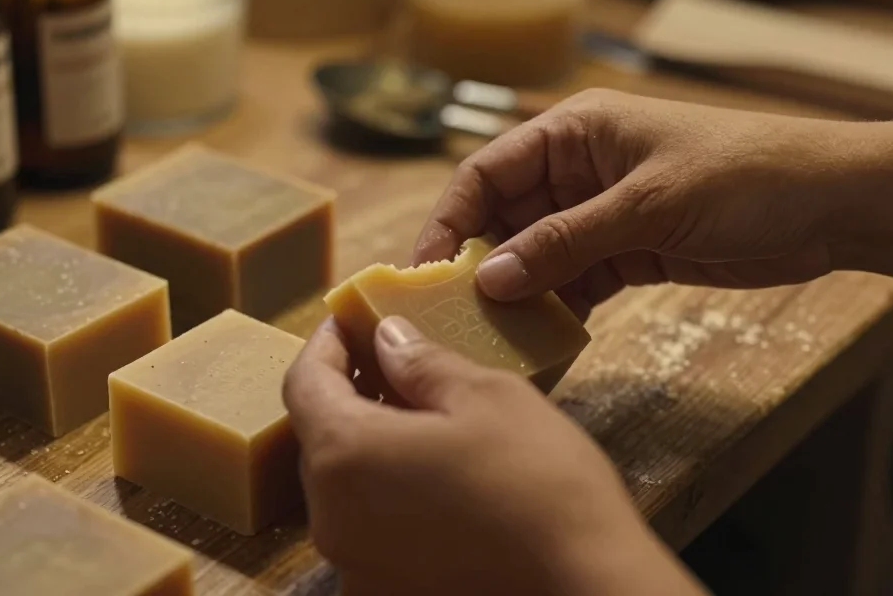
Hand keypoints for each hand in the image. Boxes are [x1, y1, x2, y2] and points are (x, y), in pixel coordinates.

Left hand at [283, 316, 705, 595]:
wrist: (589, 587)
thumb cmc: (540, 482)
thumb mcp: (486, 395)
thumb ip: (421, 362)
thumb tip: (387, 339)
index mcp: (345, 456)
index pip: (303, 384)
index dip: (324, 346)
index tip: (348, 324)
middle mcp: (331, 518)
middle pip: (319, 437)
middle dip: (350, 394)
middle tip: (392, 363)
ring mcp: (354, 565)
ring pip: (344, 485)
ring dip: (369, 443)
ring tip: (420, 416)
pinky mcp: (384, 592)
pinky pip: (368, 528)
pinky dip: (386, 493)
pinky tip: (435, 475)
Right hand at [415, 89, 892, 317]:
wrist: (829, 205)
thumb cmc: (741, 175)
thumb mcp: (646, 205)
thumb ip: (565, 242)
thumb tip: (488, 280)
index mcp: (573, 132)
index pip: (488, 171)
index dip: (450, 218)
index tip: (425, 269)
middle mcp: (577, 170)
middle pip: (506, 217)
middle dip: (480, 263)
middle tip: (452, 316)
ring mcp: (601, 213)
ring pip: (537, 254)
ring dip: (518, 292)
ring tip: (490, 336)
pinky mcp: (627, 252)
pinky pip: (575, 280)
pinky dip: (558, 307)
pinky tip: (541, 338)